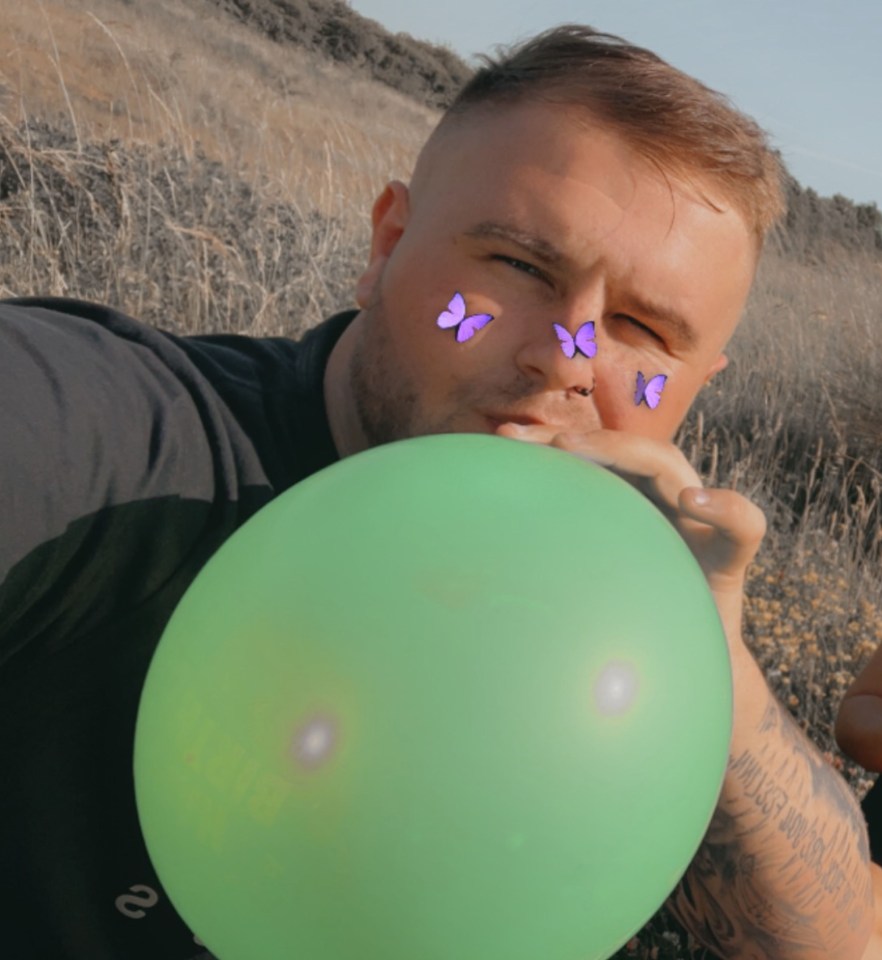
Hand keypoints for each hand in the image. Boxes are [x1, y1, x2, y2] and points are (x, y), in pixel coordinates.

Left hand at [496, 424, 765, 646]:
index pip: (590, 460)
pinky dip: (723, 507)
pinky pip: (743, 524)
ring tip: (576, 450)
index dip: (550, 444)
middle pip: (624, 453)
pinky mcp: (731, 556)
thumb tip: (482, 549)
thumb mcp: (585, 585)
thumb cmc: (631, 620)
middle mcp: (661, 502)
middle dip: (582, 441)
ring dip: (627, 454)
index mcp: (627, 504)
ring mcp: (698, 523)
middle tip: (542, 443)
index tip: (505, 440)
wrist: (692, 663)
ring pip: (671, 468)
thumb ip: (553, 556)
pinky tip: (691, 503)